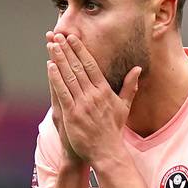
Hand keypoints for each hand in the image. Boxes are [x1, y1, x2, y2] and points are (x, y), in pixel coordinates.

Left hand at [45, 31, 140, 169]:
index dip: (80, 50)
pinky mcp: (72, 114)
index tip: (72, 38)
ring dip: (59, 59)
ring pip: (69, 76)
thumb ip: (129, 86)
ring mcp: (82, 104)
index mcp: (104, 91)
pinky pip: (63, 92)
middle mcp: (94, 95)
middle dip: (66, 50)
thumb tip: (138, 69)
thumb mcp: (124, 106)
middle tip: (57, 35)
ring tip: (51, 45)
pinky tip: (50, 66)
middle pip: (78, 67)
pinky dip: (56, 78)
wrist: (107, 152)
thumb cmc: (113, 130)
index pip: (91, 65)